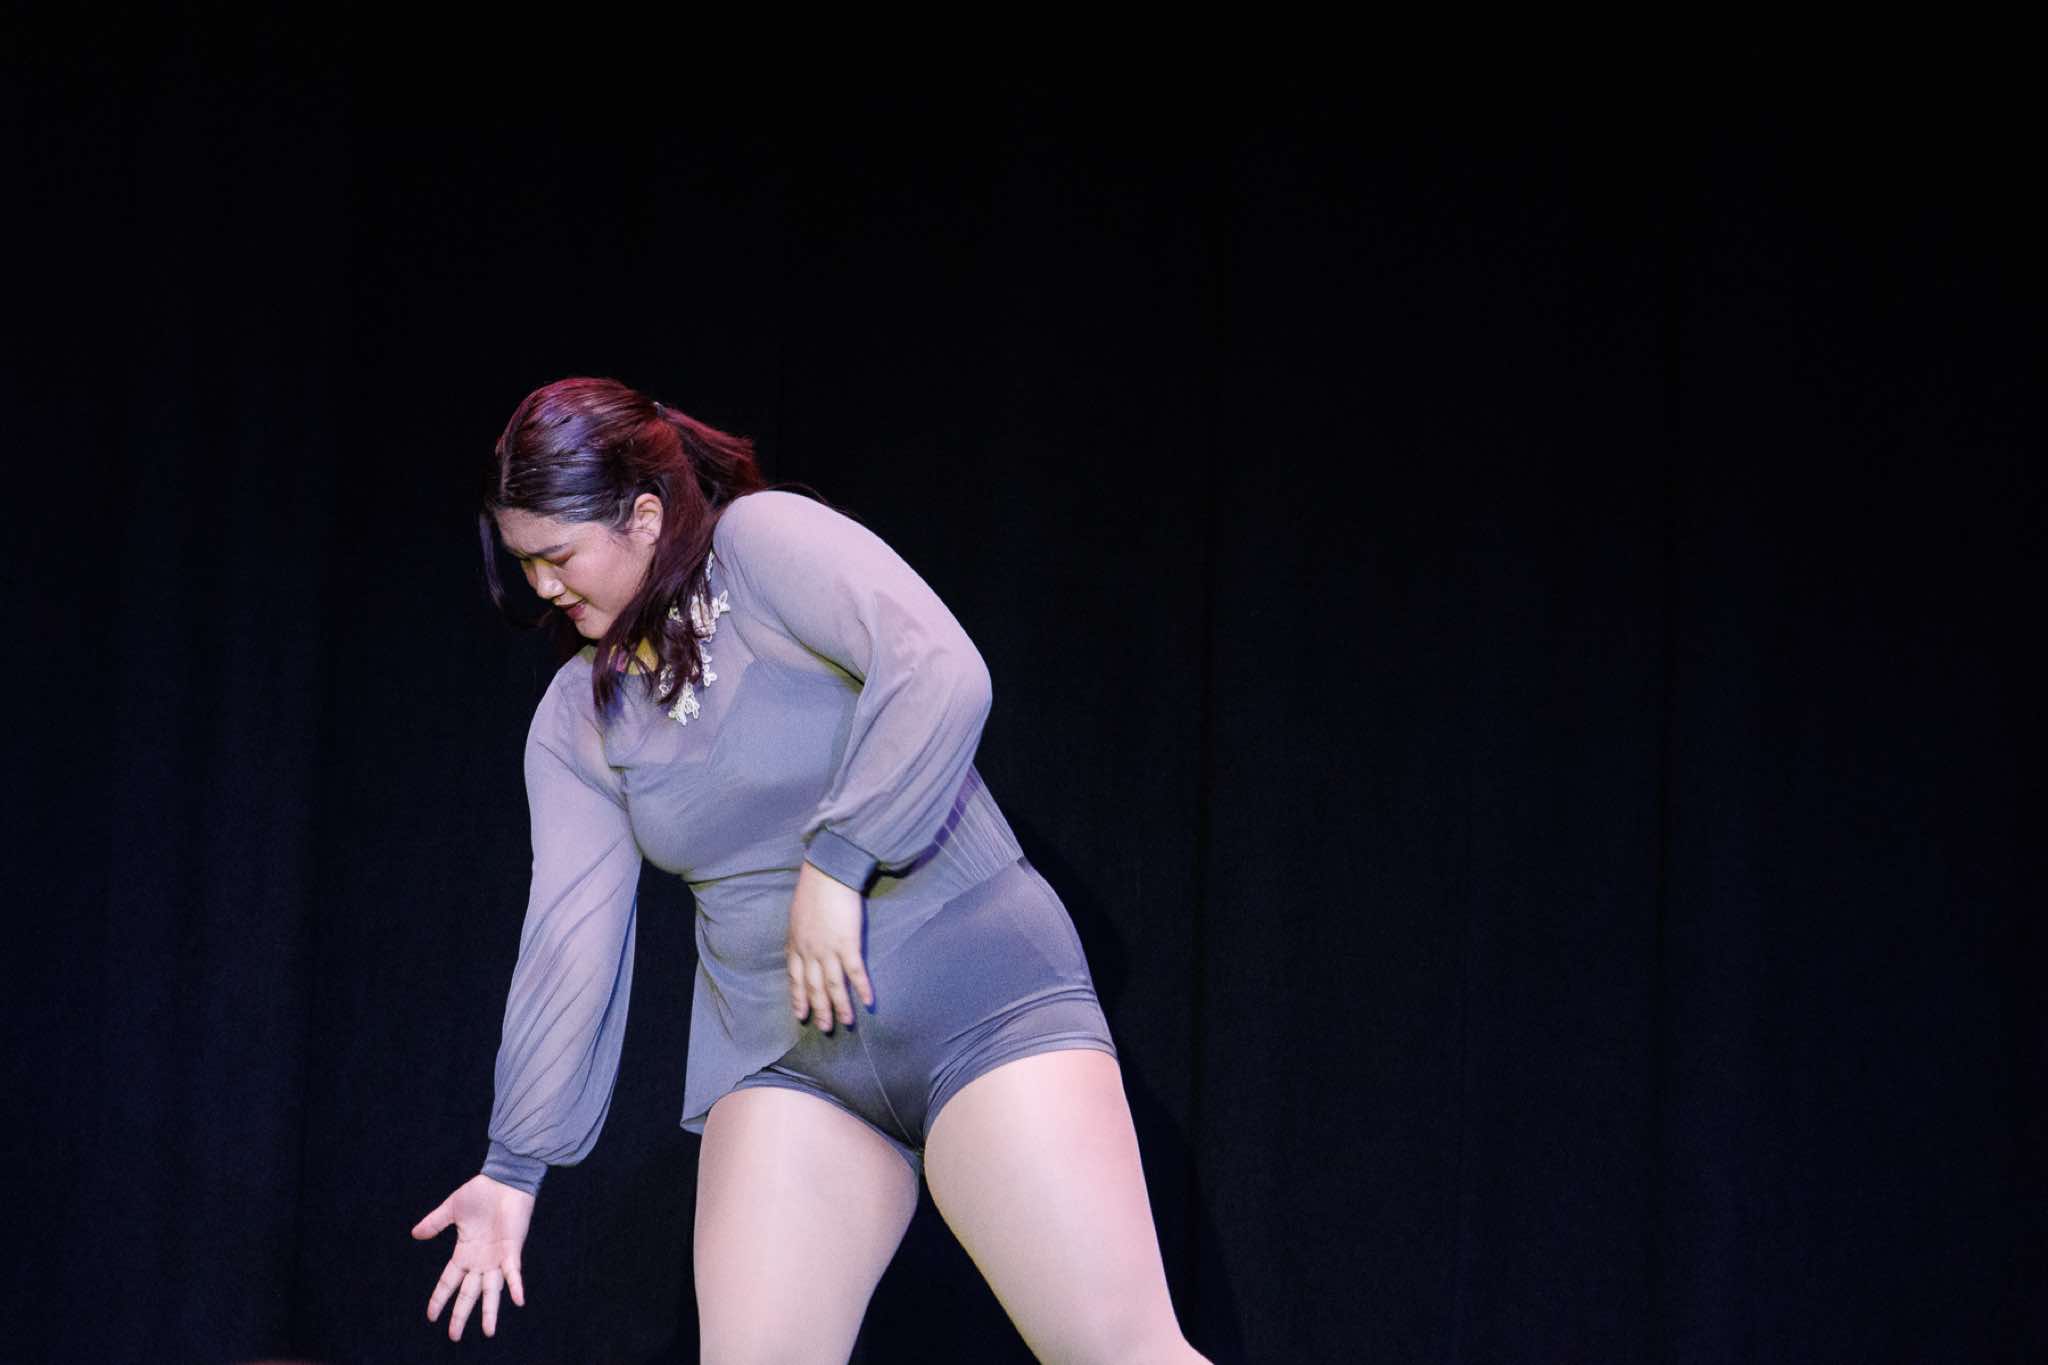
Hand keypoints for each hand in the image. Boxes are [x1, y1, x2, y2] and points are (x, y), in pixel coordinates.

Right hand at [410, 1172, 534, 1340]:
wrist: (504, 1178)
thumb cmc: (481, 1192)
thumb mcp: (452, 1209)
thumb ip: (434, 1223)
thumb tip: (414, 1234)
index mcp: (465, 1252)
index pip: (449, 1281)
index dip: (439, 1298)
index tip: (431, 1316)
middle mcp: (481, 1260)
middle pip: (468, 1293)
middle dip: (460, 1314)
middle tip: (454, 1337)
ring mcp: (497, 1257)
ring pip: (492, 1290)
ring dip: (490, 1311)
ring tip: (488, 1332)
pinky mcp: (512, 1249)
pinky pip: (514, 1271)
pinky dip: (515, 1285)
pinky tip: (518, 1300)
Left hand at [785, 859, 872, 1032]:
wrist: (827, 873)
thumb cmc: (813, 887)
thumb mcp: (798, 913)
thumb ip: (801, 930)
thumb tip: (804, 937)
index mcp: (796, 943)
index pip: (795, 978)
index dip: (798, 997)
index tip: (800, 1014)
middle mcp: (810, 951)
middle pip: (813, 987)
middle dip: (818, 1009)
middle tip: (824, 1028)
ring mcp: (828, 949)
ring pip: (832, 985)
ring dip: (839, 1007)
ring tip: (845, 1024)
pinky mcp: (847, 943)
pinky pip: (855, 972)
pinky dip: (862, 989)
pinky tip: (869, 1002)